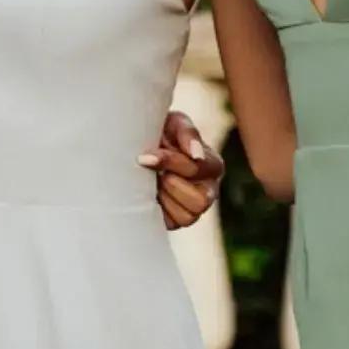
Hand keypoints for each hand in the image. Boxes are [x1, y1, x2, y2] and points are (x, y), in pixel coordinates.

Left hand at [139, 109, 225, 227]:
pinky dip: (158, 210)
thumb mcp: (173, 123)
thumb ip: (187, 133)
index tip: (146, 156)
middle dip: (171, 185)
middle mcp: (208, 189)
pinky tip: (149, 194)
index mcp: (211, 164)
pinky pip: (172, 225)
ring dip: (165, 198)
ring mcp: (193, 208)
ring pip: (189, 217)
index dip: (170, 162)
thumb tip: (196, 155)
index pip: (197, 169)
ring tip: (152, 183)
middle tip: (153, 173)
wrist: (137, 145)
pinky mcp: (175, 220)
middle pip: (202, 201)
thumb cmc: (160, 131)